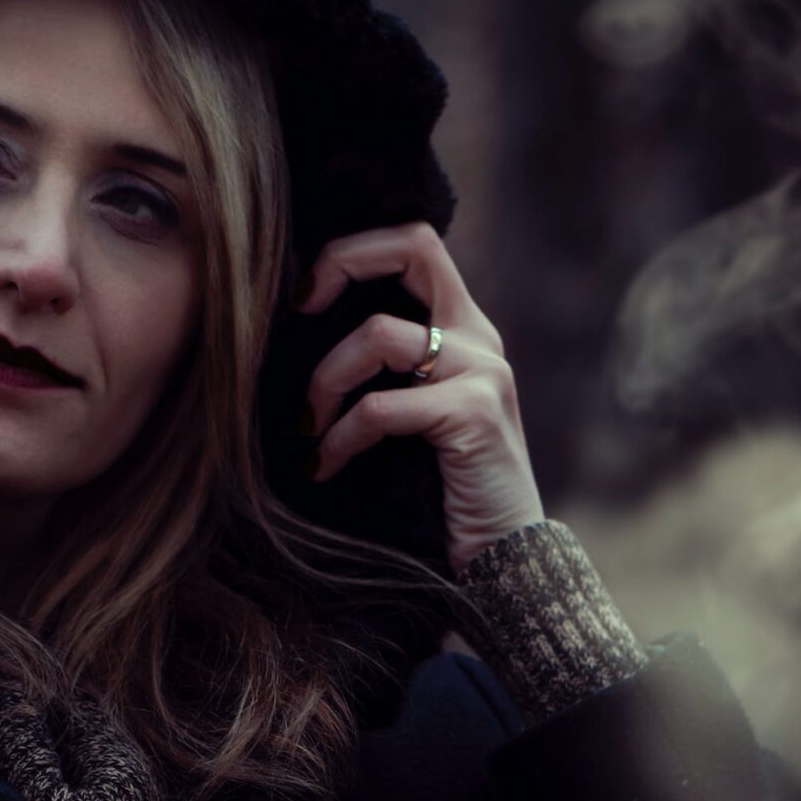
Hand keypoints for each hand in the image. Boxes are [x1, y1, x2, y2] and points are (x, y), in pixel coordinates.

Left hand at [295, 222, 542, 575]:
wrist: (504, 557)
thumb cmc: (440, 487)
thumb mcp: (410, 412)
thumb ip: (383, 369)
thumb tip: (296, 338)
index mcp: (463, 327)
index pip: (416, 243)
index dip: (355, 250)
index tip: (307, 295)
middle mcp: (478, 337)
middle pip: (413, 246)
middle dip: (342, 262)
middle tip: (300, 310)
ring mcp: (481, 371)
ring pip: (377, 335)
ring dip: (324, 381)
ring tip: (308, 429)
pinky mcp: (472, 413)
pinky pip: (379, 408)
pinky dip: (339, 438)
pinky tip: (323, 467)